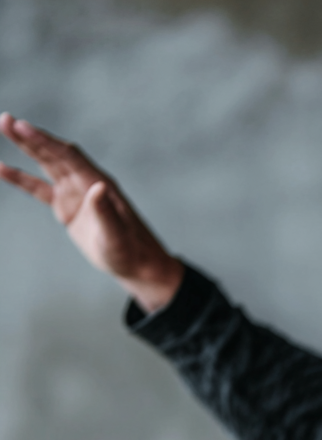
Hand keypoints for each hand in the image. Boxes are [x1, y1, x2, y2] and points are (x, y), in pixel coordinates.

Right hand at [0, 113, 183, 311]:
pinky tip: (1, 168)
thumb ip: (106, 213)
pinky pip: (39, 189)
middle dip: (30, 138)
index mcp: (99, 184)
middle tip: (5, 120)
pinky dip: (21, 179)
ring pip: (46, 166)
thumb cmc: (130, 252)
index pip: (69, 157)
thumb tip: (98, 188)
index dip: (46, 142)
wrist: (136, 266)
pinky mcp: (66, 208)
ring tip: (2, 128)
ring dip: (25, 148)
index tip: (23, 127)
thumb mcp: (117, 236)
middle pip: (55, 154)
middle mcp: (86, 184)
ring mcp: (75, 194)